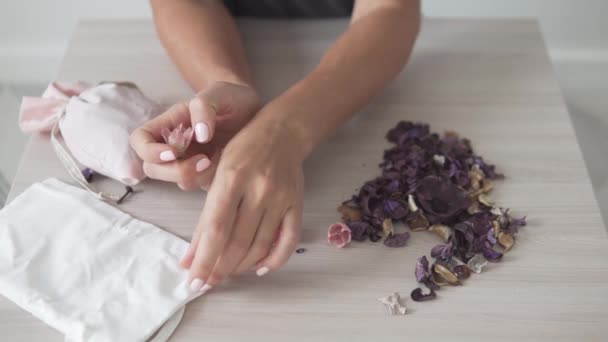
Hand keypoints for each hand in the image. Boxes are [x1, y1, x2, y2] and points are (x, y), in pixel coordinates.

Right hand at [130, 81, 260, 189]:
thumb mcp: (219, 93)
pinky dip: (216, 181)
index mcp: (170, 124)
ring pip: (179, 182)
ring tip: (221, 158)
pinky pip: (205, 187)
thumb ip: (204, 106)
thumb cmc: (233, 100)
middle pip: (153, 169)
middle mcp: (176, 146)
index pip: (140, 141)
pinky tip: (229, 165)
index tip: (173, 153)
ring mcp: (192, 164)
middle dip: (176, 171)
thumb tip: (199, 135)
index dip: (149, 151)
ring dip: (199, 176)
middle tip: (204, 161)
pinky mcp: (210, 176)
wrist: (258, 114)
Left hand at [180, 111, 305, 291]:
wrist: (283, 132)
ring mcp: (280, 198)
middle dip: (219, 268)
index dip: (204, 259)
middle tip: (207, 282)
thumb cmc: (243, 149)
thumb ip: (204, 217)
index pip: (216, 228)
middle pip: (237, 241)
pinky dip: (274, 260)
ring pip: (260, 245)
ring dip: (241, 266)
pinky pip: (289, 240)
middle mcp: (258, 190)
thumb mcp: (217, 173)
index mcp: (232, 178)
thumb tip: (189, 257)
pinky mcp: (297, 204)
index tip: (193, 280)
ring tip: (226, 274)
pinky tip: (259, 268)